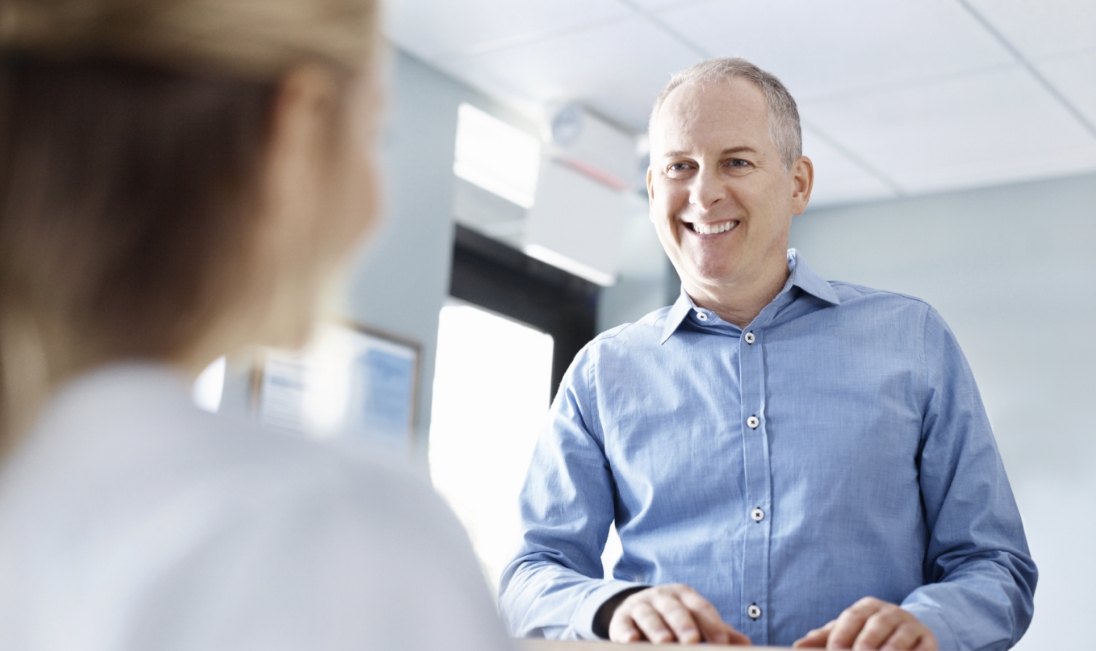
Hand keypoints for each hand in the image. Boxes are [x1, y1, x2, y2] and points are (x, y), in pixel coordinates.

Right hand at [608, 583, 750, 644]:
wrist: (634, 610)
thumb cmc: (673, 619)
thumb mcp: (695, 621)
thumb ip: (718, 632)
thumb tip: (746, 644)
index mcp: (684, 595)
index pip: (700, 608)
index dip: (712, 624)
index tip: (722, 642)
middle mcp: (661, 597)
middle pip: (674, 609)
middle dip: (684, 624)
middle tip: (692, 640)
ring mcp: (639, 606)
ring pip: (648, 615)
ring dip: (657, 629)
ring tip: (665, 642)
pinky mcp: (620, 619)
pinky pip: (622, 624)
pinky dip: (626, 632)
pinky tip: (631, 640)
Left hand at [793, 597, 936, 649]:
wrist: (911, 629)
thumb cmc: (871, 632)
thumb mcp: (849, 630)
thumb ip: (825, 637)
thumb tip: (798, 646)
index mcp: (866, 607)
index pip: (851, 618)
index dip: (841, 636)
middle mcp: (889, 612)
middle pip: (875, 627)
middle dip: (864, 645)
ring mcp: (910, 625)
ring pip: (899, 638)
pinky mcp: (928, 639)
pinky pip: (922, 648)